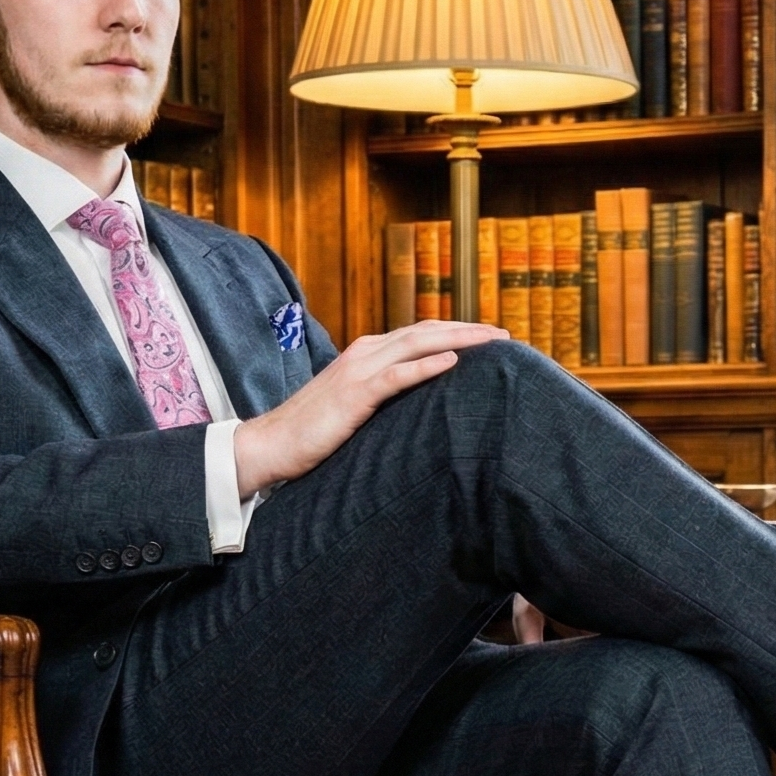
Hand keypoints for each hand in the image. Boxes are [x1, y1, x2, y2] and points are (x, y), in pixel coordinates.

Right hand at [232, 321, 506, 496]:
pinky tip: (452, 362)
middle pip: (426, 331)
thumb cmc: (314, 432)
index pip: (420, 334)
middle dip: (468, 330)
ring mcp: (358, 371)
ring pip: (417, 344)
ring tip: (491, 341)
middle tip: (504, 335)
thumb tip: (419, 404)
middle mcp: (365, 352)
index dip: (456, 331)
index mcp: (367, 353)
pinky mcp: (354, 394)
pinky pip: (396, 375)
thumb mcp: (357, 407)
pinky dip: (425, 366)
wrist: (271, 444)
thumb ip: (385, 395)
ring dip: (458, 339)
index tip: (490, 338)